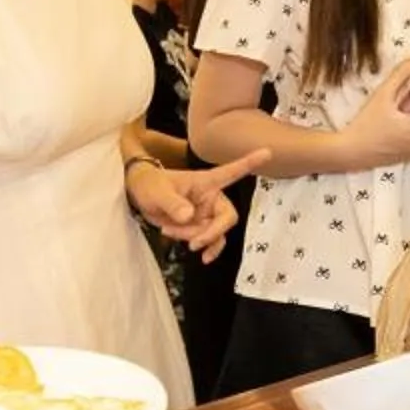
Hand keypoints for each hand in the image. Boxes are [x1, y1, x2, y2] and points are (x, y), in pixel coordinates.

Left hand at [128, 151, 270, 263]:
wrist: (141, 197)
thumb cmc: (151, 185)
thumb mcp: (158, 192)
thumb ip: (172, 203)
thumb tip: (188, 215)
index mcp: (206, 182)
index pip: (231, 172)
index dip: (249, 163)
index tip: (267, 152)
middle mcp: (212, 198)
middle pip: (227, 218)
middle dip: (211, 232)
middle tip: (192, 242)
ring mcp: (207, 214)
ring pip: (216, 233)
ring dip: (198, 239)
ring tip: (171, 233)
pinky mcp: (201, 227)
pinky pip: (212, 241)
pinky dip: (208, 249)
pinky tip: (204, 257)